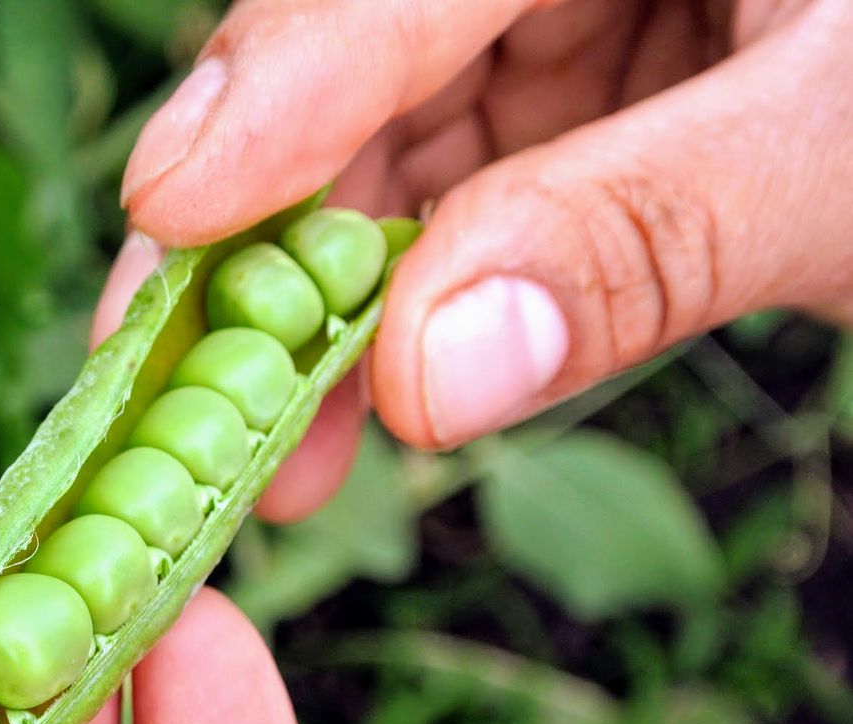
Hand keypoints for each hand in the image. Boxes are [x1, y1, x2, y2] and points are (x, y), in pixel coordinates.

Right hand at [98, 0, 852, 521]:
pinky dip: (398, 312)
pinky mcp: (569, 113)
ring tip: (280, 454)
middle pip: (352, 69)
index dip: (272, 93)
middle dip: (262, 240)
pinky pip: (449, 204)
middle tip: (177, 385)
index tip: (166, 214)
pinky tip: (365, 404)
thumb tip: (430, 374)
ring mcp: (555, 24)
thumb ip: (641, 238)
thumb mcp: (843, 150)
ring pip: (382, 156)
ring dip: (316, 309)